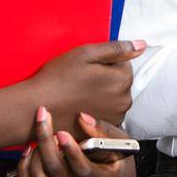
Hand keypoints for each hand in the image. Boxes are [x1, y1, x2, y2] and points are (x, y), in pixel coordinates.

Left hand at [17, 108, 136, 176]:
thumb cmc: (117, 161)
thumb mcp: (119, 144)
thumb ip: (102, 130)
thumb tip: (81, 117)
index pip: (83, 170)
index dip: (71, 152)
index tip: (61, 132)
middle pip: (55, 171)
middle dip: (45, 141)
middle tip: (43, 117)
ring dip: (34, 154)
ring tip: (37, 134)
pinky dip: (24, 168)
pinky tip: (29, 150)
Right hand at [29, 39, 144, 129]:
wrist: (35, 108)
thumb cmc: (58, 78)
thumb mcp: (86, 54)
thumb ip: (117, 49)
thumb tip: (142, 45)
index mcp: (122, 79)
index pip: (123, 64)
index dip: (104, 64)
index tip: (86, 69)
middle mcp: (124, 101)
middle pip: (120, 83)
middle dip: (106, 80)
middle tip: (80, 81)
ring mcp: (114, 118)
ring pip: (114, 98)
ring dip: (102, 95)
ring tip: (78, 95)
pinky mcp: (103, 131)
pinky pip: (106, 114)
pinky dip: (97, 111)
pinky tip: (79, 108)